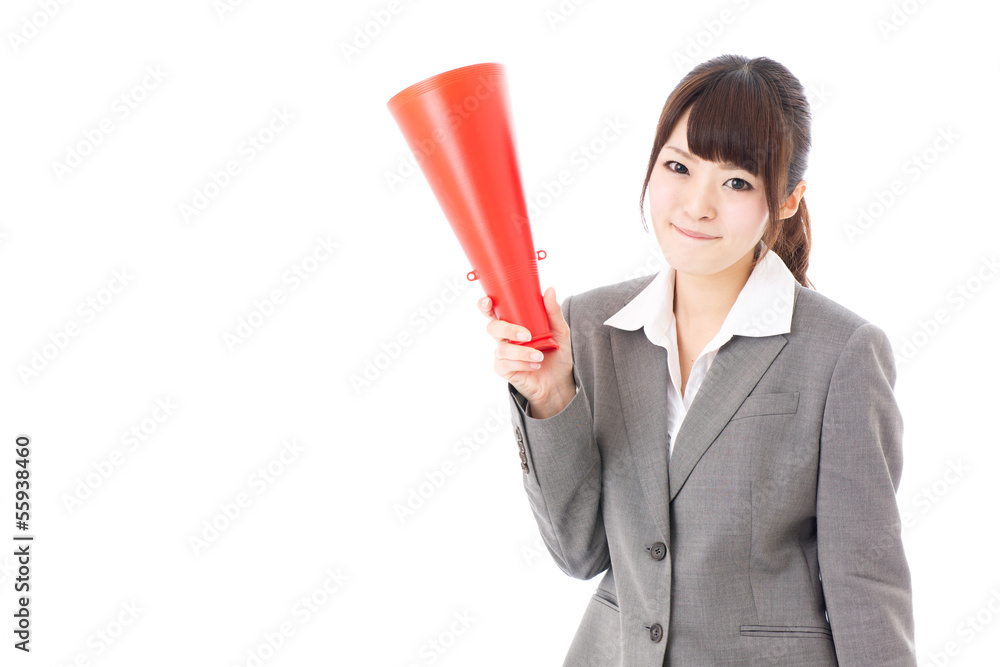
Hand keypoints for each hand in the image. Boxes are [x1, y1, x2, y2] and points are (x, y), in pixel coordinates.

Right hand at [480, 287, 574, 415]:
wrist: (559, 381)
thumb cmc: (557, 354)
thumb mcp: (560, 331)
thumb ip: (553, 312)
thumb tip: (549, 290)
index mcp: (514, 323)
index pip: (494, 311)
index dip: (485, 306)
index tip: (488, 301)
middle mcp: (505, 337)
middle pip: (492, 327)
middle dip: (507, 330)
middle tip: (527, 335)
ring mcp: (503, 354)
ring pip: (501, 348)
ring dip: (522, 352)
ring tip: (539, 356)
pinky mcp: (504, 369)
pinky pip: (506, 364)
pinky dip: (522, 364)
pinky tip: (535, 365)